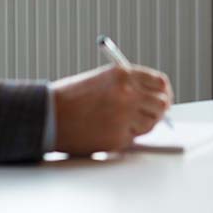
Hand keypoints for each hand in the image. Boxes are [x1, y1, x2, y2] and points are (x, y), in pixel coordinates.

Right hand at [50, 63, 171, 153]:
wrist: (48, 115)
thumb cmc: (71, 98)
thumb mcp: (102, 80)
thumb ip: (128, 86)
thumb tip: (154, 100)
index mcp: (123, 74)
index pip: (159, 82)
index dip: (163, 92)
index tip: (163, 98)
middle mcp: (127, 94)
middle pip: (162, 104)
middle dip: (159, 111)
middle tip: (153, 116)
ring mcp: (124, 117)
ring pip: (150, 124)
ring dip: (140, 125)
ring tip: (118, 122)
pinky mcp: (118, 138)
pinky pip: (132, 138)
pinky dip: (123, 137)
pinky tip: (104, 131)